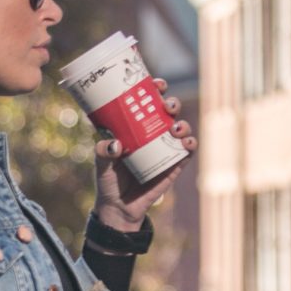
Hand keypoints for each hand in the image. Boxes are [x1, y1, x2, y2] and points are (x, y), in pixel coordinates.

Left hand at [93, 77, 196, 229]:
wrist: (119, 208)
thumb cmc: (108, 180)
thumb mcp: (100, 163)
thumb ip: (103, 151)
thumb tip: (116, 144)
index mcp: (136, 126)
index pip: (148, 101)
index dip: (155, 88)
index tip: (156, 83)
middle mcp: (153, 134)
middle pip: (168, 111)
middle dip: (171, 102)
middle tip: (166, 105)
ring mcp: (165, 149)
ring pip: (181, 128)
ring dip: (182, 123)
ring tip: (175, 128)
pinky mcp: (174, 165)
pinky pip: (187, 152)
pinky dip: (190, 144)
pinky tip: (187, 143)